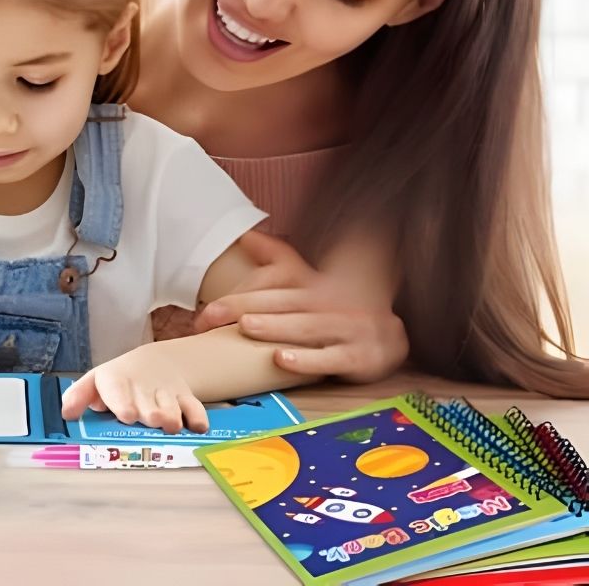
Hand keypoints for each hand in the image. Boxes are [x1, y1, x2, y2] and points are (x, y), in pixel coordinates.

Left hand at [60, 345, 208, 434]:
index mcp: (118, 383)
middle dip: (151, 412)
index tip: (127, 414)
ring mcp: (166, 393)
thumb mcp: (95, 383)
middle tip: (153, 420)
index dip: (123, 402)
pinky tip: (198, 428)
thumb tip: (66, 413)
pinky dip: (197, 417)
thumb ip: (78, 397)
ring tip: (172, 426)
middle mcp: (144, 389)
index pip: (119, 390)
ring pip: (172, 405)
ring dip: (173, 416)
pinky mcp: (184, 398)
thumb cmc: (118, 382)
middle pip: (149, 403)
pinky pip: (194, 406)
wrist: (153, 365)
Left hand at [195, 231, 408, 383]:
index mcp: (309, 287)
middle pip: (281, 305)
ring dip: (275, 327)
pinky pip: (329, 357)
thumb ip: (275, 255)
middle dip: (244, 310)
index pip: (269, 290)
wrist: (391, 332)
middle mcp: (324, 305)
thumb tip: (244, 235)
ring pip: (304, 327)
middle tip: (210, 317)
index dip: (235, 298)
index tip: (204, 311)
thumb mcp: (308, 280)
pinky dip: (306, 360)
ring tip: (246, 327)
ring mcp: (342, 329)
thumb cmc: (336, 309)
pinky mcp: (356, 355)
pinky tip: (282, 360)